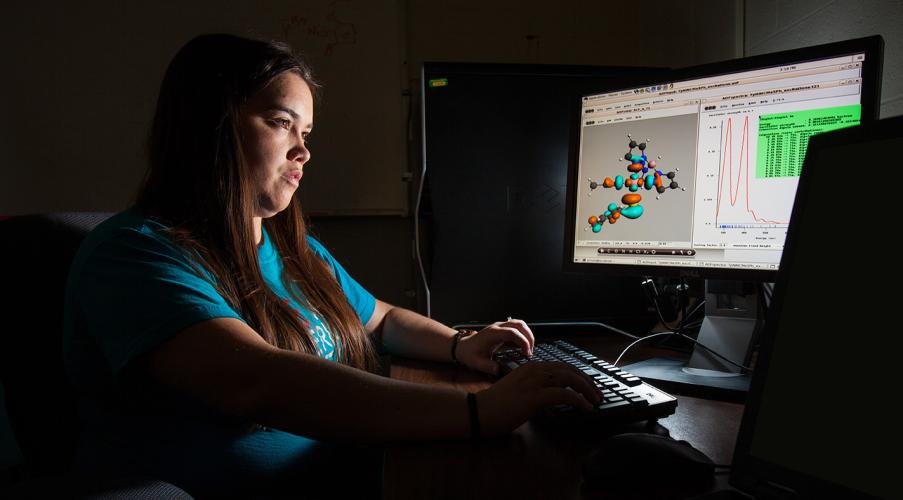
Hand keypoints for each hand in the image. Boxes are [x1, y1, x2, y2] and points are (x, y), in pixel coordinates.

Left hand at [454, 318, 534, 374]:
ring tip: (529, 348)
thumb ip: (487, 366)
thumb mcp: (477, 363)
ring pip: (519, 323)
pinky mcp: (501, 329)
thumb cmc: (469, 354)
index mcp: (492, 333)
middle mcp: (497, 327)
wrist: (463, 346)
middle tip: (530, 352)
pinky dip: (523, 334)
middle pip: (519, 324)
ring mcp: (500, 326)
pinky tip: (523, 346)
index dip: (522, 341)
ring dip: (527, 334)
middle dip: (528, 337)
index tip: (527, 353)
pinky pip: (516, 327)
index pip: (513, 332)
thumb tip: (498, 370)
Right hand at [475, 361, 602, 435]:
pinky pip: (564, 394)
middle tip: (598, 394)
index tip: (589, 386)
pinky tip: (586, 407)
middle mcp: (534, 370)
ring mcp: (534, 381)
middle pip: (569, 370)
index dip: (579, 376)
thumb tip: (555, 395)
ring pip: (569, 379)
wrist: (480, 411)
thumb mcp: (519, 389)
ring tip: (595, 400)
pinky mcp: (534, 395)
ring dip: (587, 390)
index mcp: (531, 367)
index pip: (562, 366)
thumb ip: (536, 387)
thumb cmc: (497, 404)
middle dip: (587, 382)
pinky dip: (579, 400)